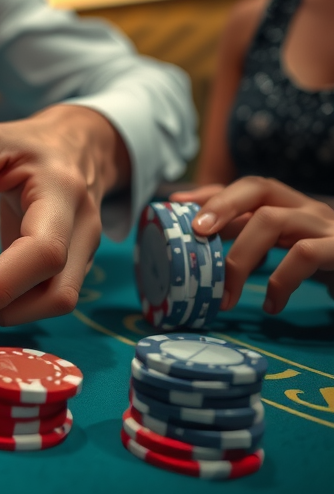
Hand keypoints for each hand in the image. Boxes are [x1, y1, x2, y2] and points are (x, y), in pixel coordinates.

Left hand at [0, 105, 129, 326]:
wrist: (72, 144)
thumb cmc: (20, 143)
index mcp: (62, 190)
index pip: (43, 251)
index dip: (0, 286)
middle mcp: (82, 226)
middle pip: (57, 292)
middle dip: (1, 309)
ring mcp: (84, 250)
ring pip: (56, 303)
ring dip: (8, 313)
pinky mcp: (72, 265)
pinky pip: (47, 298)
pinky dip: (13, 305)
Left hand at [170, 177, 333, 312]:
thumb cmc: (330, 269)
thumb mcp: (288, 251)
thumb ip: (254, 242)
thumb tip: (201, 244)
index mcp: (291, 207)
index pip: (248, 187)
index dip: (211, 192)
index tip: (175, 203)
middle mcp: (307, 209)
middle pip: (259, 187)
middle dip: (220, 205)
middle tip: (195, 233)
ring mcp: (328, 226)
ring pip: (273, 220)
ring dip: (238, 258)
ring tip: (224, 298)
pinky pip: (304, 254)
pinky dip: (279, 281)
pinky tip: (270, 306)